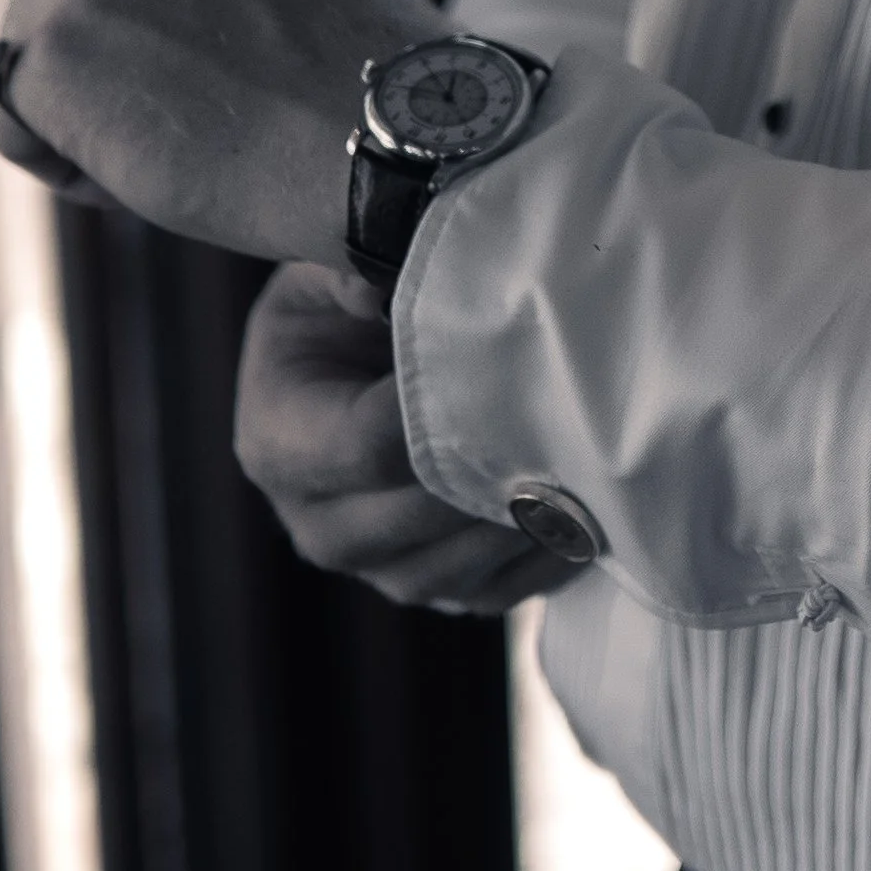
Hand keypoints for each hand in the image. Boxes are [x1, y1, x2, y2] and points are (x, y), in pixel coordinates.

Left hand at [0, 0, 440, 263]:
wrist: (392, 142)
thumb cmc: (379, 96)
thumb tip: (174, 28)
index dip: (175, 28)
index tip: (236, 77)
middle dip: (128, 64)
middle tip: (212, 128)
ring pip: (44, 46)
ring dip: (91, 109)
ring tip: (179, 154)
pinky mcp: (57, 41)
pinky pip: (4, 107)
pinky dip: (49, 153)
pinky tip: (129, 177)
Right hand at [235, 260, 560, 611]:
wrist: (344, 372)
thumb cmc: (337, 315)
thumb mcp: (323, 278)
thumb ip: (351, 277)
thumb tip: (381, 292)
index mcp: (280, 445)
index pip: (372, 445)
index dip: (444, 409)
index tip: (512, 366)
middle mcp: (318, 524)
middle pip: (419, 515)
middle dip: (494, 466)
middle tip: (570, 416)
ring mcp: (375, 568)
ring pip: (458, 567)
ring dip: (524, 519)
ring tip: (584, 461)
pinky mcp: (431, 588)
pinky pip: (494, 593)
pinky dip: (543, 556)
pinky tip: (590, 508)